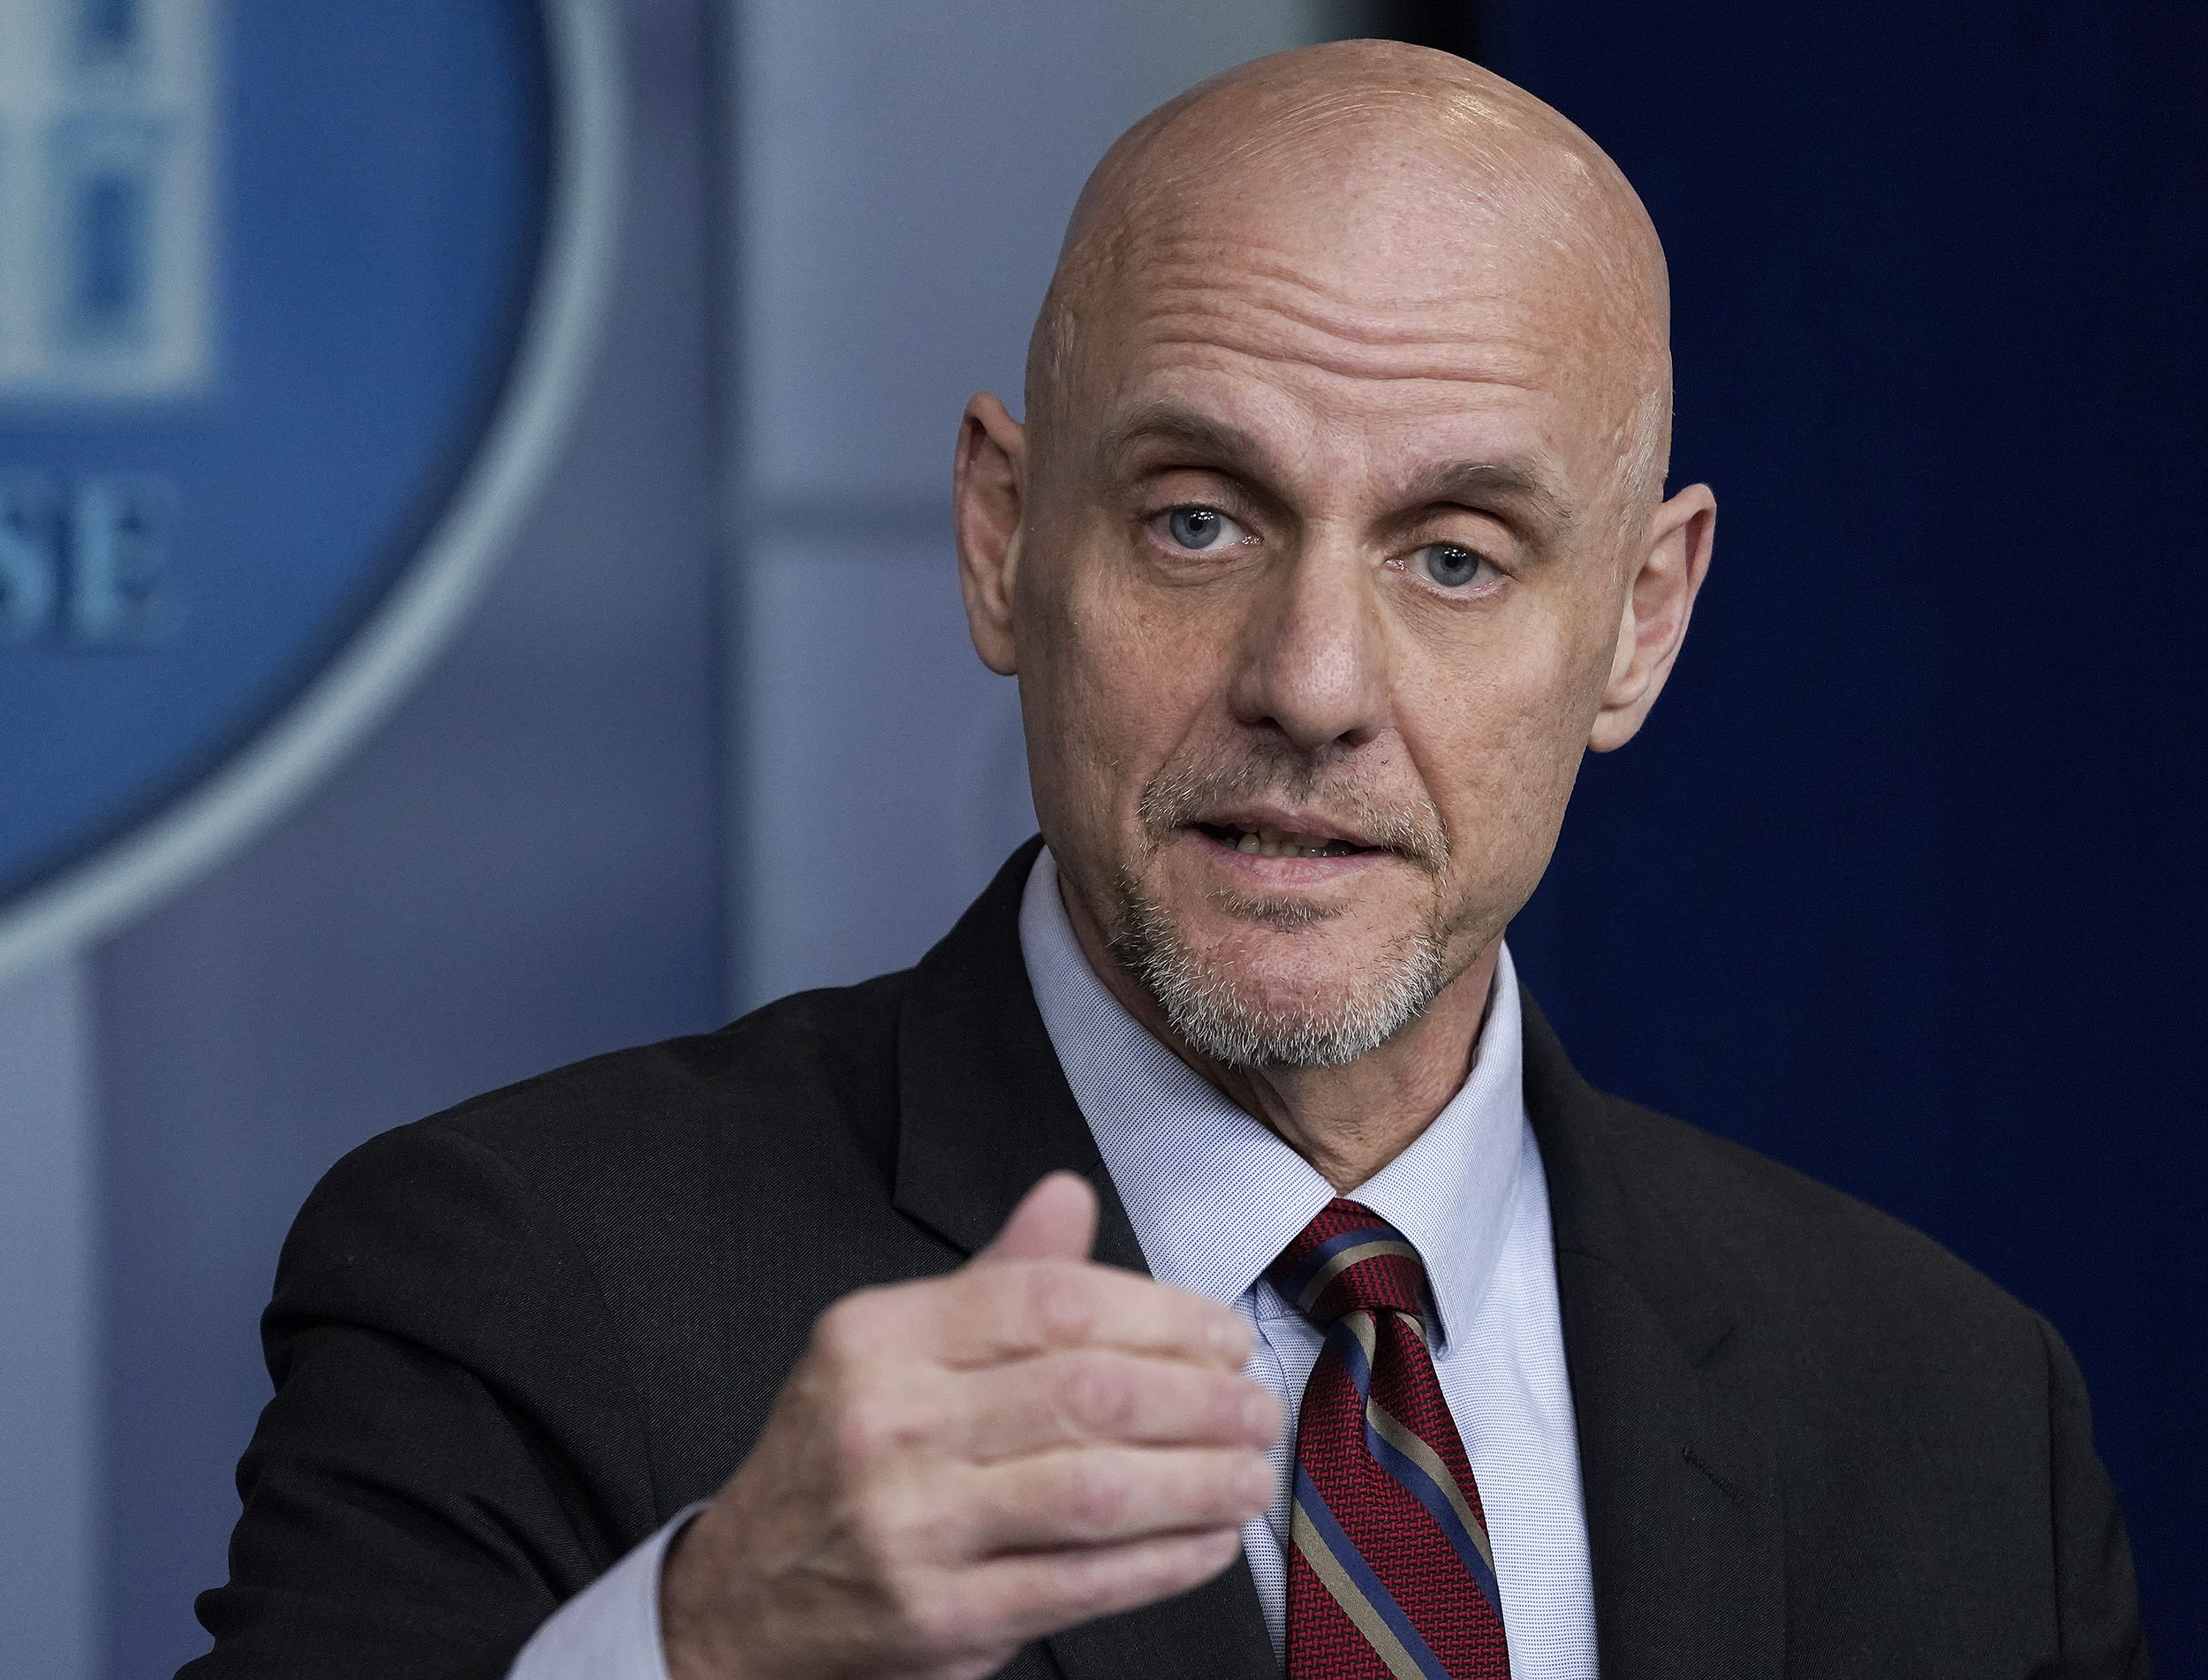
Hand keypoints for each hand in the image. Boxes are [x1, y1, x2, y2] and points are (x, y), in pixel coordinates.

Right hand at [660, 1171, 1280, 1679]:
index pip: (1047, 1301)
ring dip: (1200, 1481)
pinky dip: (1166, 1561)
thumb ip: (991, 1281)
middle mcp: (887, 1422)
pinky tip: (1211, 1541)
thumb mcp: (890, 1352)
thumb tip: (1068, 1193)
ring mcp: (911, 1525)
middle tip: (1257, 1404)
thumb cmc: (841, 1458)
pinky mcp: (940, 1617)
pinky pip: (1083, 1582)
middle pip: (1084, 1393)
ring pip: (1095, 1490)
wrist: (741, 1600)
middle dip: (1199, 1398)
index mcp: (880, 1337)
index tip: (1222, 1334)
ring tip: (1253, 1472)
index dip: (1158, 1314)